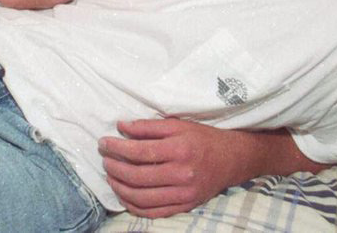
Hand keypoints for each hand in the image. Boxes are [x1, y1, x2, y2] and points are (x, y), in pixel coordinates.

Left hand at [99, 118, 242, 217]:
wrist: (232, 159)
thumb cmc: (202, 138)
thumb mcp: (178, 125)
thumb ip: (148, 126)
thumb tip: (121, 127)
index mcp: (179, 149)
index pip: (140, 151)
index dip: (117, 147)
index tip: (103, 142)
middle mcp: (182, 174)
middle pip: (138, 176)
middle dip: (115, 168)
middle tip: (104, 160)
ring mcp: (184, 193)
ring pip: (143, 197)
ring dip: (120, 188)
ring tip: (110, 177)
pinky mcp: (185, 206)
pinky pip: (154, 212)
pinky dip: (134, 206)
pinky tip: (124, 195)